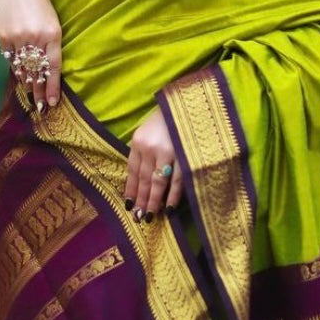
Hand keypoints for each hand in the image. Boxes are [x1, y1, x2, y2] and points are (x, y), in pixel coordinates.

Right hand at [0, 0, 61, 110]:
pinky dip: (17, 69)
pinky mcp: (3, 37)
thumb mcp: (52, 21)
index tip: (52, 102)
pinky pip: (11, 59)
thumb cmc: (39, 4)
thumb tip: (47, 71)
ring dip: (28, 84)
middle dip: (39, 92)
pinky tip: (22, 78)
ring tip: (32, 97)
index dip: (52, 86)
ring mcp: (17, 37)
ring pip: (23, 68)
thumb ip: (51, 44)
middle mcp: (35, 37)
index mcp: (52, 33)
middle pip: (37, 71)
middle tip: (41, 108)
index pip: (53, 66)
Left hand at [125, 106, 184, 220]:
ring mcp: (168, 152)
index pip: (132, 171)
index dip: (131, 190)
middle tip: (139, 217)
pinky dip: (173, 196)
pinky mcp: (184, 156)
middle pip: (144, 179)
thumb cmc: (169, 117)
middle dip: (141, 200)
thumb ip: (142, 150)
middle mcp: (150, 148)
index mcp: (139, 141)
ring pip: (158, 183)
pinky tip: (169, 207)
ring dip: (154, 201)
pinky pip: (177, 181)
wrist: (190, 102)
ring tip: (151, 216)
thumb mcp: (148, 130)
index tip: (130, 205)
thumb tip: (138, 177)